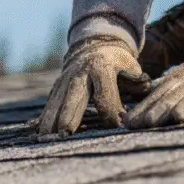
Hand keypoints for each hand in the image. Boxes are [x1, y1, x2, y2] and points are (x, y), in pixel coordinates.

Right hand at [36, 35, 150, 135]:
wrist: (93, 45)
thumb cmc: (116, 61)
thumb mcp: (129, 64)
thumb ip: (137, 79)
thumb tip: (143, 88)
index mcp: (101, 69)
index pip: (105, 96)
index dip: (111, 114)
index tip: (117, 126)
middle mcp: (80, 74)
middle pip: (74, 98)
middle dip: (69, 115)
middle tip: (65, 134)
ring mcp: (66, 80)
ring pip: (57, 102)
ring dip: (51, 120)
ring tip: (47, 138)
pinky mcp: (57, 86)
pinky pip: (50, 103)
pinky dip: (44, 117)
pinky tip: (39, 132)